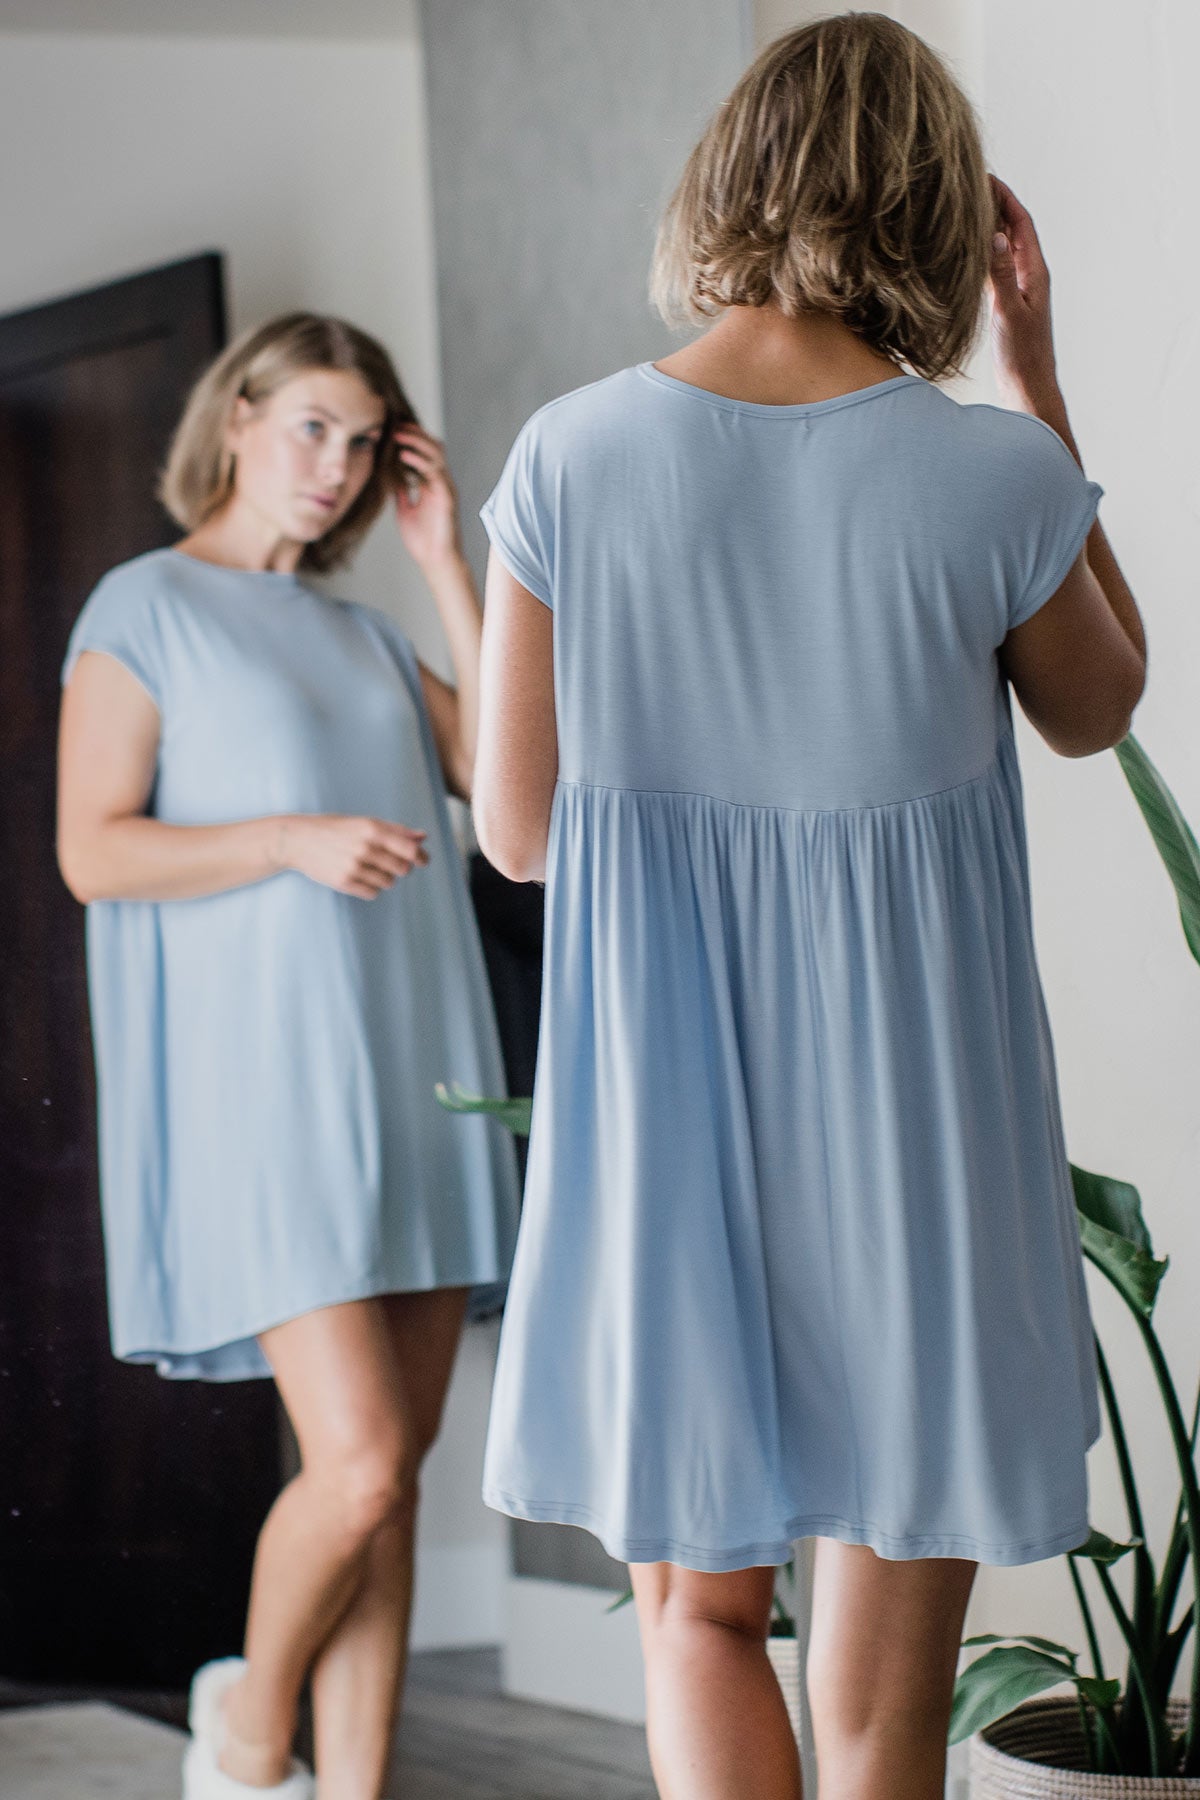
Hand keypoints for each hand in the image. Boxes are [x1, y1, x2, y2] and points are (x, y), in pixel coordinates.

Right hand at [275, 814, 429, 898]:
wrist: (298, 840)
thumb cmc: (334, 829)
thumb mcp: (363, 822)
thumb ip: (394, 830)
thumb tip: (422, 837)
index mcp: (373, 829)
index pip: (410, 849)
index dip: (421, 857)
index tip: (423, 861)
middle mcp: (366, 847)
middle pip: (402, 869)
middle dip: (400, 868)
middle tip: (388, 863)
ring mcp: (355, 866)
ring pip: (388, 882)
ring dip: (384, 878)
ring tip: (368, 868)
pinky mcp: (344, 882)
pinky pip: (373, 893)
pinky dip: (371, 887)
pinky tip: (359, 877)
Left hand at [392, 423, 462, 569]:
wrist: (435, 562)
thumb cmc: (423, 540)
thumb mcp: (404, 509)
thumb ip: (400, 491)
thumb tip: (389, 475)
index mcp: (431, 484)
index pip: (423, 453)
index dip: (411, 439)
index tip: (392, 429)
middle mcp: (440, 483)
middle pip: (432, 448)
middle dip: (415, 434)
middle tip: (395, 425)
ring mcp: (445, 489)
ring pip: (436, 455)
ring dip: (417, 442)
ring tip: (399, 435)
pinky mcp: (447, 498)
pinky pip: (435, 473)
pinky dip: (420, 462)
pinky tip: (405, 457)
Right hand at [987, 175, 1060, 411]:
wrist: (1028, 387)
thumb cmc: (1023, 356)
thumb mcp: (1009, 313)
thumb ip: (1001, 275)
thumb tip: (993, 235)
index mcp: (1035, 272)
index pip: (1020, 222)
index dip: (1004, 196)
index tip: (985, 175)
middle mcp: (1029, 275)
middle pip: (1012, 228)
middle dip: (994, 203)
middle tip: (969, 183)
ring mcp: (1018, 288)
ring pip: (1001, 246)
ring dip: (986, 225)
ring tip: (963, 207)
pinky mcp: (1007, 302)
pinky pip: (993, 266)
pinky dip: (980, 251)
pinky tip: (965, 248)